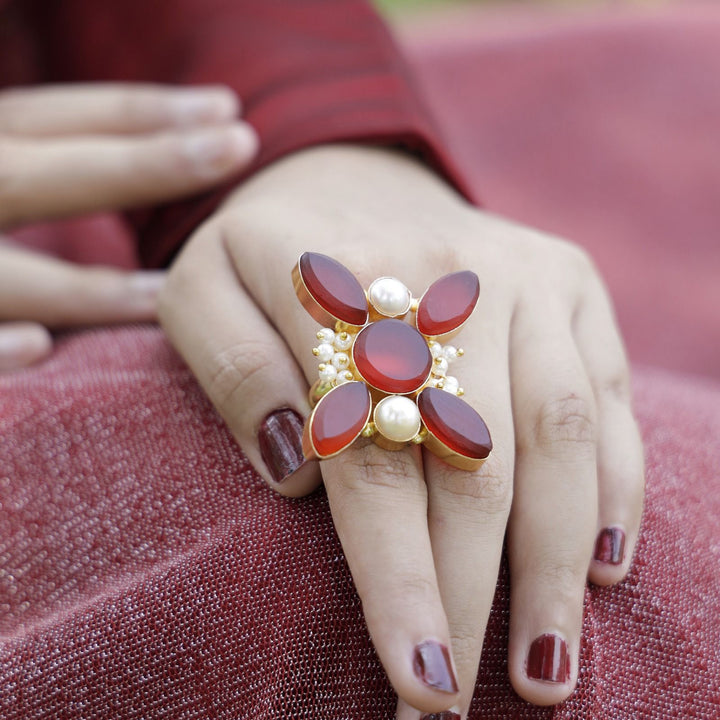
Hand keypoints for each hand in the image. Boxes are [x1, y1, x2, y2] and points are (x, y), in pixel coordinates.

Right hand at [0, 83, 257, 370]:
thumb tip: (124, 153)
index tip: (226, 108)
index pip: (52, 119)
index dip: (139, 113)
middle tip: (239, 145)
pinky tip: (38, 350)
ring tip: (166, 294)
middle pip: (36, 170)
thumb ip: (28, 162)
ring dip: (86, 288)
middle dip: (143, 161)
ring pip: (3, 276)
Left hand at [159, 145, 643, 716]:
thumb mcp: (202, 289)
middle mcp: (444, 271)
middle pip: (474, 461)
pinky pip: (607, 394)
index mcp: (337, 278)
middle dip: (479, 596)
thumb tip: (298, 469)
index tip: (415, 685)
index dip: (398, 579)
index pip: (371, 458)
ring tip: (547, 668)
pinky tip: (602, 566)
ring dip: (558, 564)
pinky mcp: (570, 280)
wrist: (349, 176)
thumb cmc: (264, 253)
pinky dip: (615, 486)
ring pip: (561, 437)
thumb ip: (230, 370)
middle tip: (470, 706)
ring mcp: (521, 272)